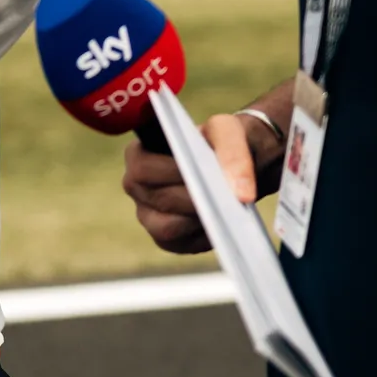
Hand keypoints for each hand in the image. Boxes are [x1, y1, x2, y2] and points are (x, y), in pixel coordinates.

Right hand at [122, 112, 261, 255]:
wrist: (233, 166)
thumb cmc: (222, 142)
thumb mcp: (229, 132)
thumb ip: (234, 153)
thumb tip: (241, 194)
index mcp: (138, 153)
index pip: (143, 168)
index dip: (172, 172)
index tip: (204, 170)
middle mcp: (136, 186)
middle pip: (159, 199)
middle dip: (194, 197)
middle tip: (223, 193)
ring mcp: (147, 215)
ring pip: (167, 227)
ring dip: (199, 217)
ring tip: (222, 206)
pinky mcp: (165, 239)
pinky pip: (180, 244)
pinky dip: (202, 235)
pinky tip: (219, 221)